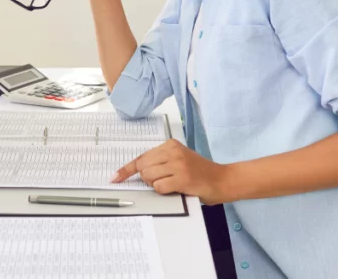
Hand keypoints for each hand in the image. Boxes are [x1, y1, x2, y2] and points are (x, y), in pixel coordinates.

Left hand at [111, 139, 231, 204]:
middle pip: (143, 167)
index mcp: (171, 145)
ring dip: (156, 185)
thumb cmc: (200, 173)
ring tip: (173, 184)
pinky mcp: (182, 178)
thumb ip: (161, 162)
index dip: (126, 169)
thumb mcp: (179, 160)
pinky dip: (164, 191)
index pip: (142, 157)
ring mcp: (178, 164)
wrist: (223, 180)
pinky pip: (159, 187)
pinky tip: (177, 188)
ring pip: (149, 177)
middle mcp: (173, 151)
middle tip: (163, 181)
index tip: (114, 177)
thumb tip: (139, 172)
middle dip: (147, 179)